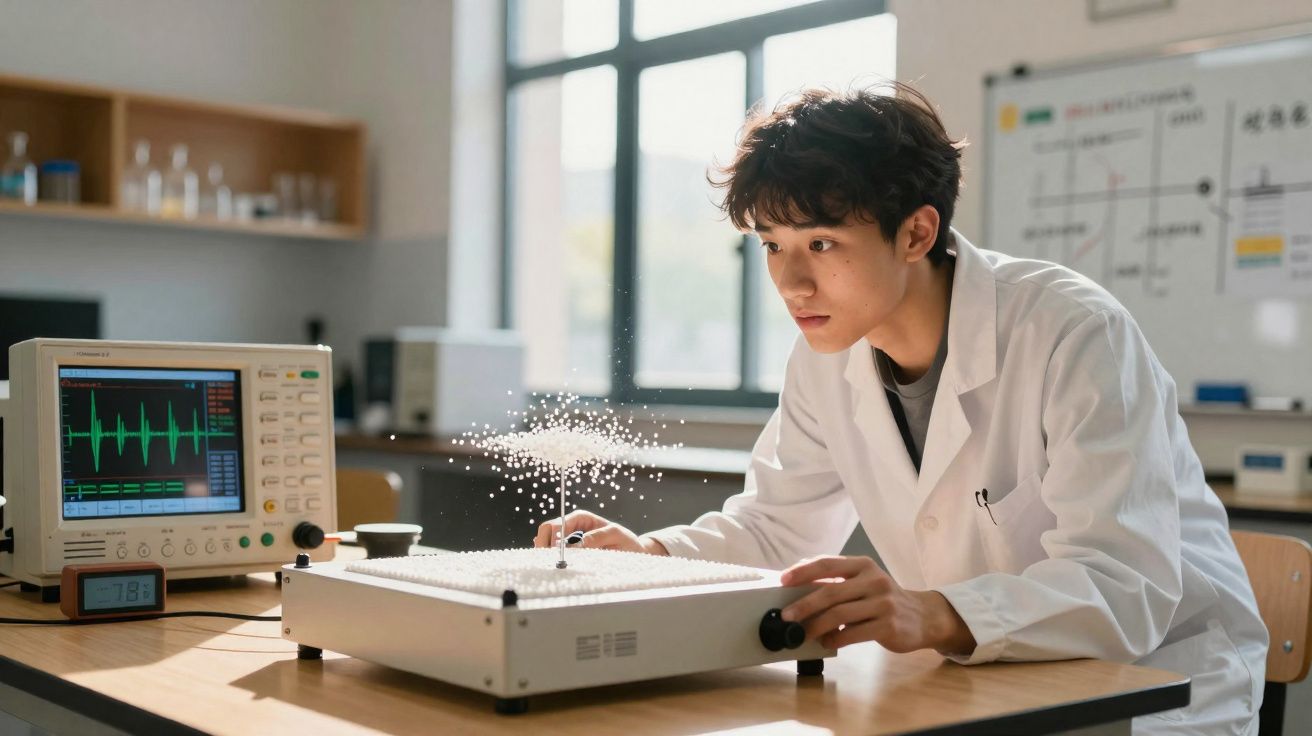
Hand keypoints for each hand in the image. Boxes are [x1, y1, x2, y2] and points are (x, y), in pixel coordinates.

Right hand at [532, 510, 666, 554]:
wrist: (632, 551)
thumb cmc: (626, 541)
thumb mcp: (616, 535)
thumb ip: (597, 537)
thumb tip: (576, 544)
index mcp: (581, 517)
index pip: (559, 523)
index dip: (554, 538)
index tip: (558, 553)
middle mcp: (571, 526)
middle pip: (546, 530)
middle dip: (544, 544)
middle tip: (549, 560)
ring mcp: (568, 538)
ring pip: (546, 541)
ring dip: (546, 552)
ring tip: (554, 564)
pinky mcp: (568, 551)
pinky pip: (552, 552)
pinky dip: (550, 558)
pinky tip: (555, 564)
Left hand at [780, 555, 974, 655]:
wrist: (923, 616)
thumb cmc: (884, 599)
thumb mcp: (863, 581)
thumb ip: (836, 580)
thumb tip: (797, 581)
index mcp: (863, 565)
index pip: (827, 564)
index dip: (802, 572)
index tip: (782, 581)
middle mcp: (874, 580)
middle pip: (830, 592)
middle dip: (803, 605)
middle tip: (787, 617)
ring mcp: (883, 602)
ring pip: (839, 615)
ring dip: (816, 627)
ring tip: (803, 634)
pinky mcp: (889, 625)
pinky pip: (853, 633)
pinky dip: (835, 639)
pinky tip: (827, 642)